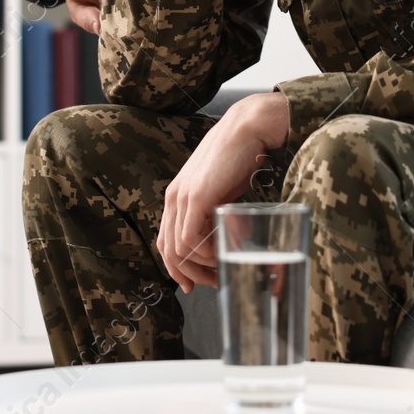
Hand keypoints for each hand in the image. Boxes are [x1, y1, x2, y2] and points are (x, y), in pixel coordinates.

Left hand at [158, 91, 290, 291]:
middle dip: (190, 274)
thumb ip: (214, 212)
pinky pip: (190, 238)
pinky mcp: (196, 197)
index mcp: (177, 196)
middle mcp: (174, 197)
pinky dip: (206, 252)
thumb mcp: (220, 190)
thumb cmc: (239, 158)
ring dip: (202, 266)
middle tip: (214, 284)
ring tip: (224, 269)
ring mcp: (182, 197)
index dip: (177, 267)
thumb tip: (224, 239)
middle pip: (168, 250)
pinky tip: (224, 252)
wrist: (246, 129)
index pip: (166, 241)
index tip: (194, 284)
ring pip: (178, 248)